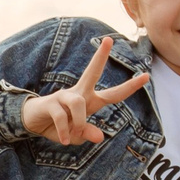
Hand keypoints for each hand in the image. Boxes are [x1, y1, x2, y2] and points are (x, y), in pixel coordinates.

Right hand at [18, 38, 147, 144]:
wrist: (33, 124)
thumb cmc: (59, 126)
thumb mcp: (76, 134)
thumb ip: (88, 133)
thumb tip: (99, 137)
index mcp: (90, 101)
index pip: (114, 94)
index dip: (130, 87)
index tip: (147, 76)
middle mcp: (79, 94)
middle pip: (92, 72)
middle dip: (100, 57)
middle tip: (108, 40)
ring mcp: (64, 96)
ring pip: (78, 103)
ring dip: (79, 122)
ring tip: (74, 135)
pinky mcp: (51, 102)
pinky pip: (62, 116)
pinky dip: (65, 130)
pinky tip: (65, 140)